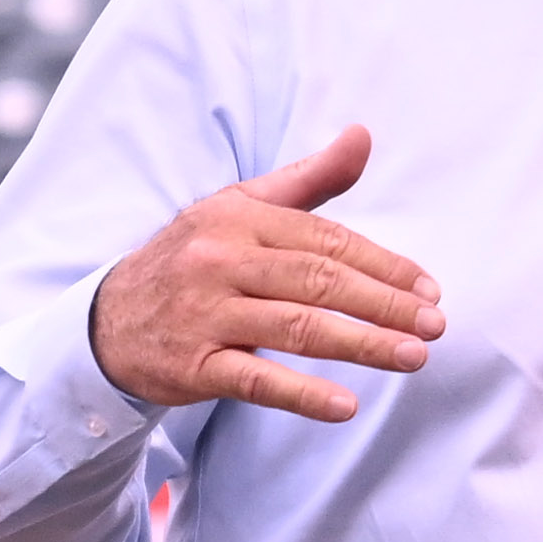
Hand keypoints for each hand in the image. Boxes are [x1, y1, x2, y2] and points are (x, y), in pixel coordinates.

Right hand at [88, 125, 443, 423]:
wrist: (108, 321)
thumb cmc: (195, 259)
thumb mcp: (241, 208)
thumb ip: (309, 180)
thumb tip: (363, 135)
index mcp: (237, 219)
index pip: (326, 241)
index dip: (384, 265)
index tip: (429, 289)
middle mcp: (219, 261)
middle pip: (318, 281)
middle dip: (384, 304)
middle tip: (434, 325)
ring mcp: (204, 313)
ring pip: (296, 328)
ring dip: (362, 345)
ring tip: (413, 357)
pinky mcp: (192, 365)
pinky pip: (255, 380)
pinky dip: (302, 393)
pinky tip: (345, 407)